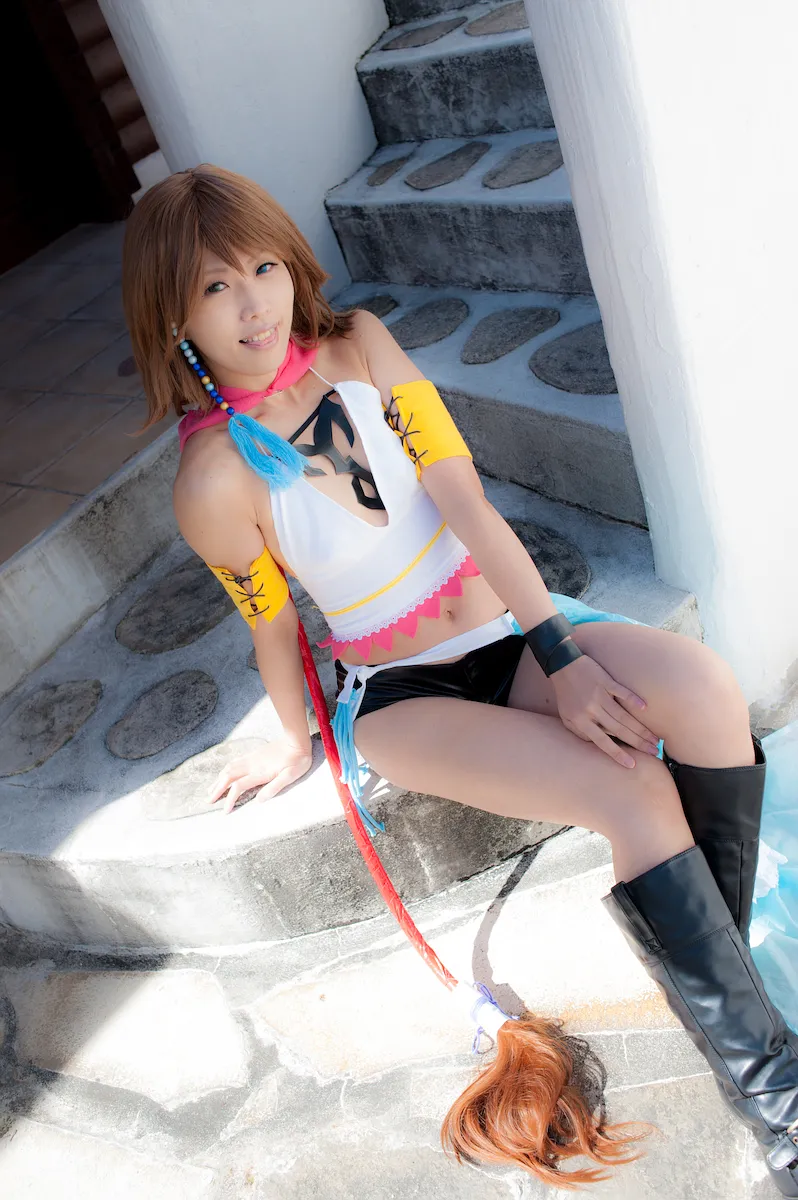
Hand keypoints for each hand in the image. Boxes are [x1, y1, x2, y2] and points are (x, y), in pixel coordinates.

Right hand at [206, 740, 313, 812]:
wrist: (296, 739)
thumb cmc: (297, 759)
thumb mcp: (290, 776)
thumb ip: (274, 787)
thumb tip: (258, 800)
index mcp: (260, 772)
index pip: (239, 787)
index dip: (230, 799)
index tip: (225, 811)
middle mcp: (252, 765)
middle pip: (228, 776)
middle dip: (217, 789)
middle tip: (208, 801)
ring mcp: (251, 758)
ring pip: (229, 768)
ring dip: (218, 780)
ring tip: (211, 789)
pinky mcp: (253, 754)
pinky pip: (233, 762)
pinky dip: (224, 770)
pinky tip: (223, 773)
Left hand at [549, 647, 661, 768]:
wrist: (561, 665)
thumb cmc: (566, 694)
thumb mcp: (566, 717)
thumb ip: (580, 733)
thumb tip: (599, 744)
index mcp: (580, 721)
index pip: (602, 742)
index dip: (617, 754)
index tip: (632, 764)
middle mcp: (591, 710)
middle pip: (618, 730)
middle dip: (638, 742)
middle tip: (654, 752)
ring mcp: (599, 695)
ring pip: (623, 715)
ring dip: (640, 728)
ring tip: (655, 738)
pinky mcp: (605, 681)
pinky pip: (621, 692)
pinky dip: (633, 699)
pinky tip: (644, 708)